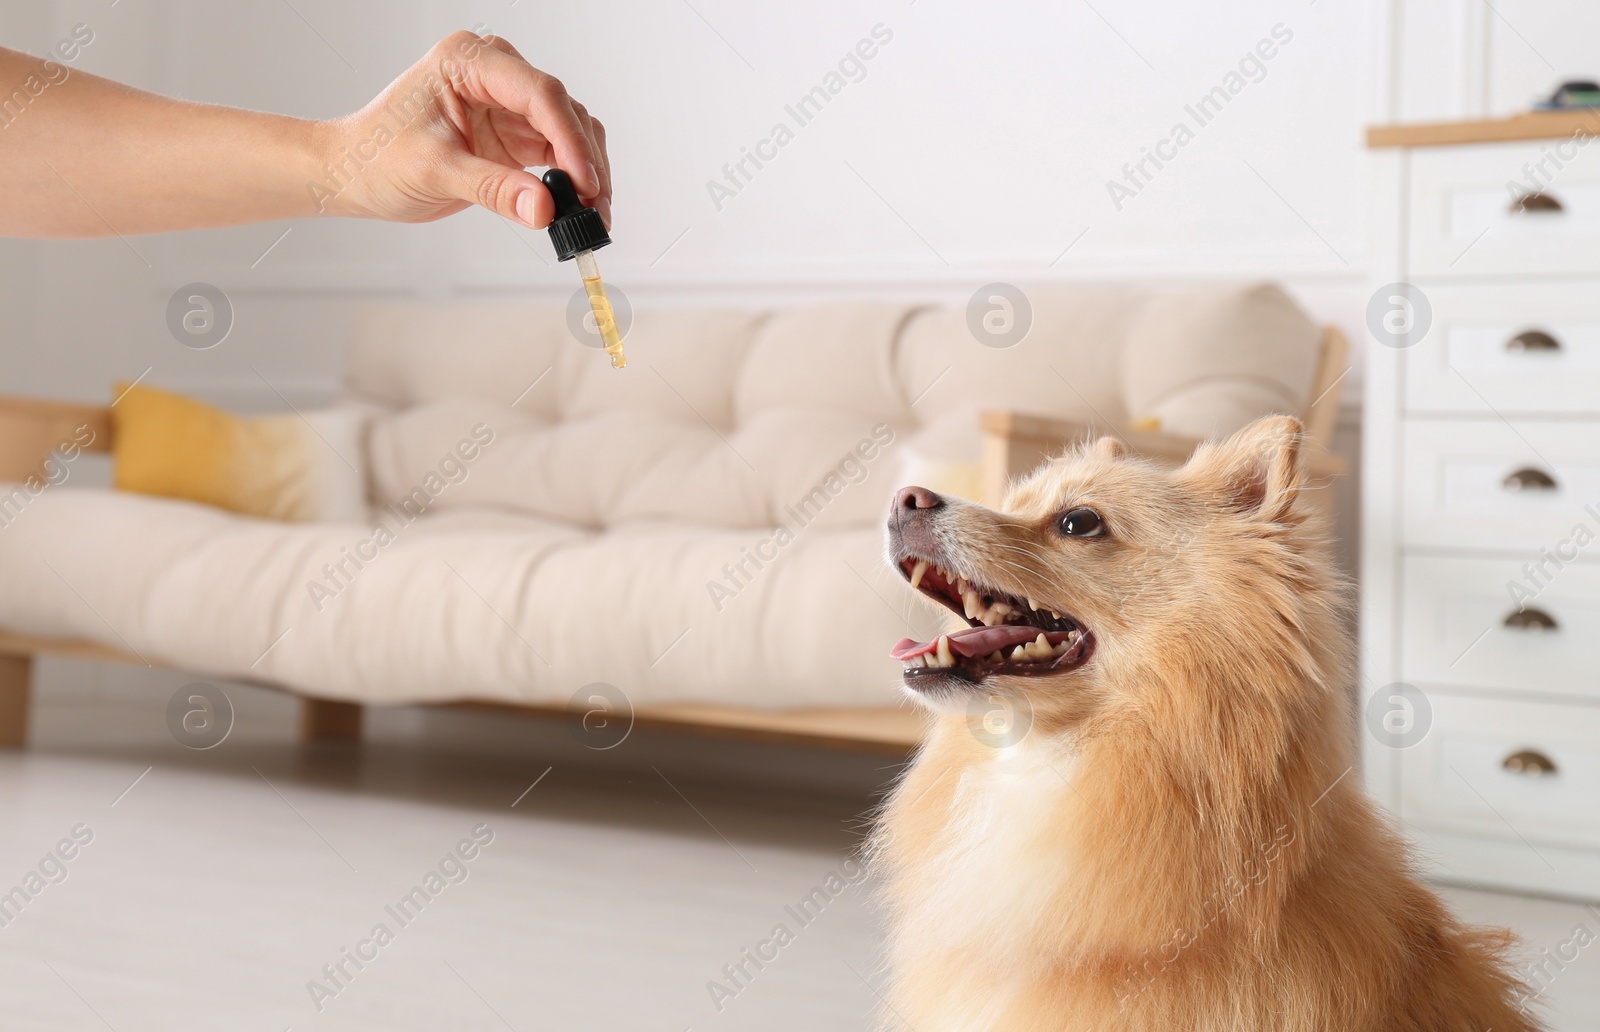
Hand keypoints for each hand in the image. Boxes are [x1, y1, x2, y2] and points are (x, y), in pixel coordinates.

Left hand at [316, 31, 611, 229]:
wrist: (354, 174)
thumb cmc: (376, 158)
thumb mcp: (434, 172)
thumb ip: (493, 189)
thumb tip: (545, 210)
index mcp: (468, 63)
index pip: (537, 92)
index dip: (569, 138)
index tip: (585, 182)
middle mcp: (494, 75)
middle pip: (563, 110)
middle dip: (586, 160)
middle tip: (597, 208)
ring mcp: (507, 105)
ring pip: (570, 131)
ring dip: (587, 173)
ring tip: (594, 216)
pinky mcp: (514, 135)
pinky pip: (559, 154)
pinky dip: (573, 182)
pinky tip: (579, 210)